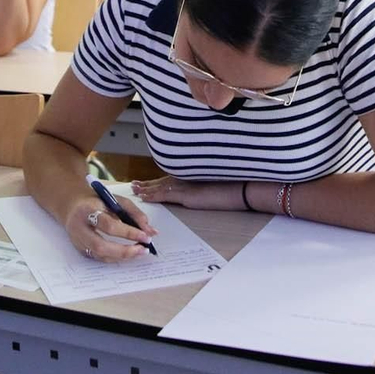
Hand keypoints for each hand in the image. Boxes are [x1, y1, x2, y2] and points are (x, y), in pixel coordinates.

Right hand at [65, 196, 157, 261]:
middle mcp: (80, 227)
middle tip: (143, 250)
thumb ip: (134, 214)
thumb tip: (151, 231)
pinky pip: (99, 258)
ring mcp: (78, 241)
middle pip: (100, 246)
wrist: (73, 205)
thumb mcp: (116, 200)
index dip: (128, 233)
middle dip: (124, 251)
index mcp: (88, 210)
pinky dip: (115, 257)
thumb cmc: (98, 201)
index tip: (146, 236)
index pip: (109, 225)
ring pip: (99, 255)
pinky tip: (127, 253)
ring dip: (122, 257)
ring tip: (139, 252)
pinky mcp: (80, 249)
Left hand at [132, 176, 250, 211]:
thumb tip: (198, 192)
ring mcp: (186, 185)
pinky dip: (153, 195)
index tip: (146, 181)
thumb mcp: (214, 187)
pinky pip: (165, 195)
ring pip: (160, 187)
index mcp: (192, 176)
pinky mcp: (187, 194)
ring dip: (146, 189)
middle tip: (134, 185)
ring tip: (135, 190)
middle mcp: (186, 178)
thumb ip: (203, 187)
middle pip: (162, 181)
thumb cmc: (232, 189)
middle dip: (147, 184)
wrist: (240, 189)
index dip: (156, 180)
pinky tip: (144, 198)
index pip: (170, 178)